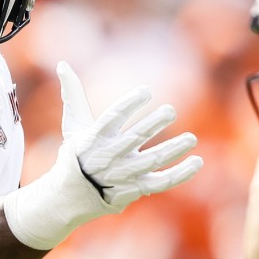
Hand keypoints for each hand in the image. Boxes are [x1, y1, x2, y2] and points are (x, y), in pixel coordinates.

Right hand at [57, 61, 201, 208]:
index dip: (129, 104)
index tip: (145, 91)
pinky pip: (162, 182)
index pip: (112, 117)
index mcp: (93, 138)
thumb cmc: (76, 153)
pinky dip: (181, 174)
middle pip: (134, 138)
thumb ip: (72, 94)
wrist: (72, 195)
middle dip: (153, 124)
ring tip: (191, 138)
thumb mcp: (73, 124)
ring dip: (173, 150)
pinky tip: (196, 161)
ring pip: (152, 161)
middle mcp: (109, 156)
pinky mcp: (136, 188)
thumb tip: (62, 64)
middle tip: (170, 110)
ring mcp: (124, 174)